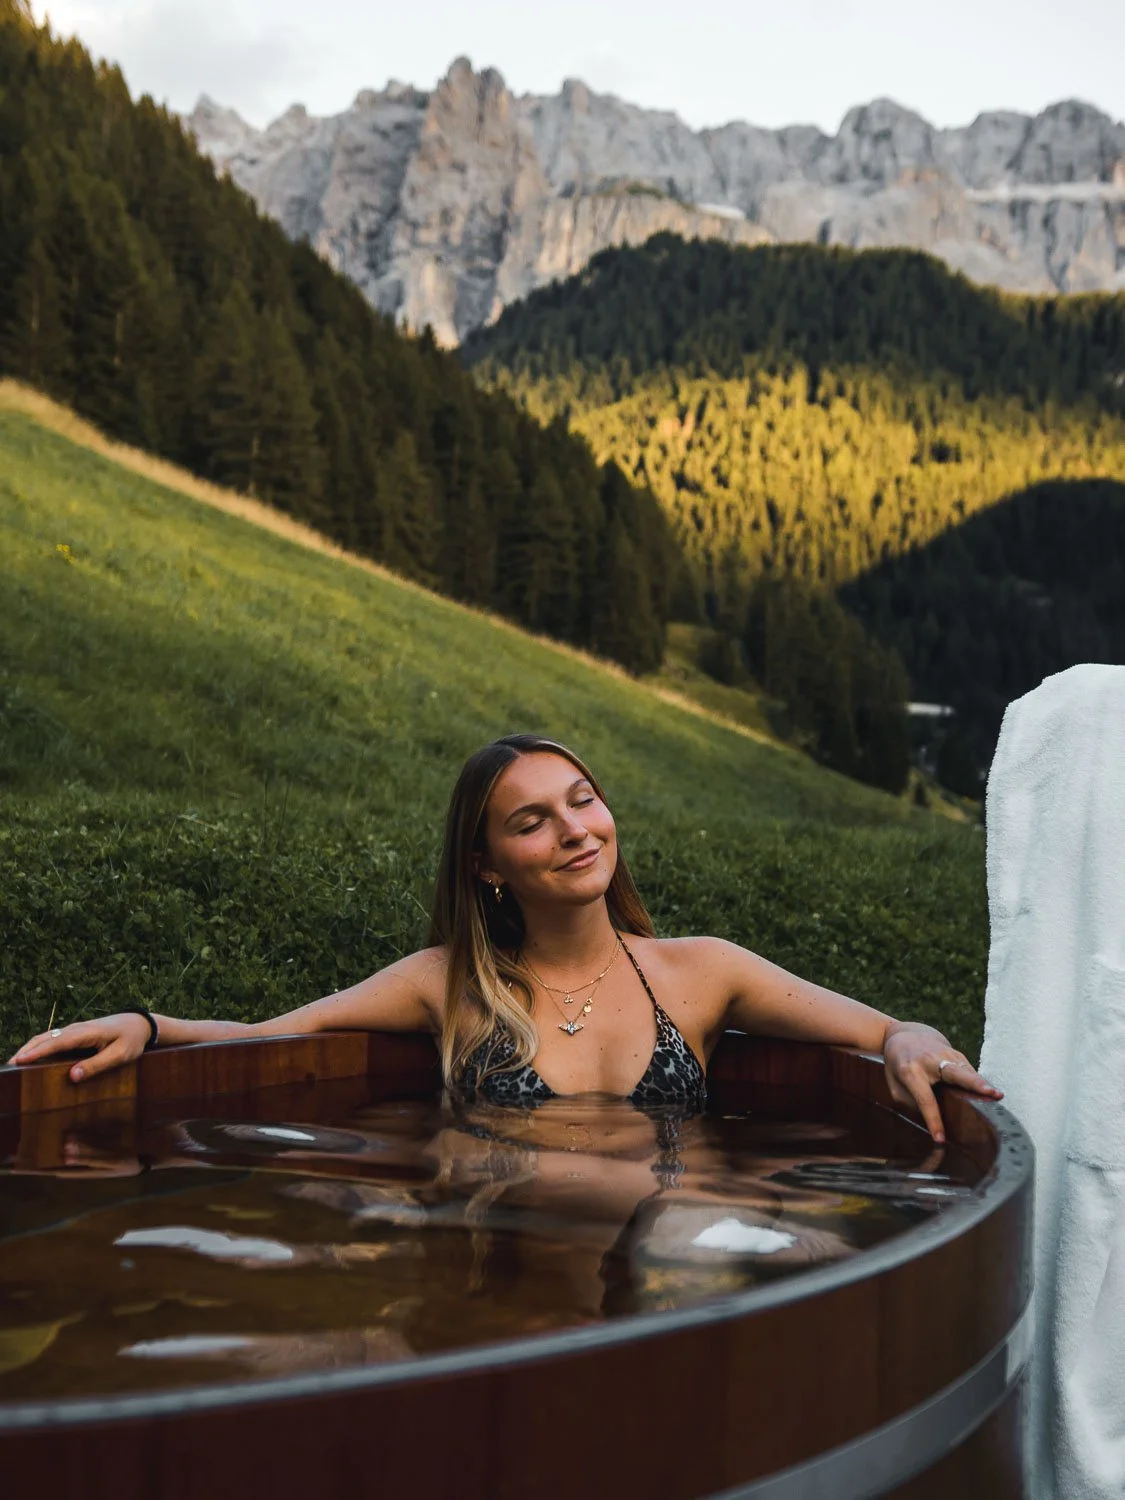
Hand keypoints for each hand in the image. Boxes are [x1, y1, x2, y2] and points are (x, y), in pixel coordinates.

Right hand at [7, 1013, 152, 1082]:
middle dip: (25, 1051)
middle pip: (44, 1038)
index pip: (56, 1043)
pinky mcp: (75, 1034)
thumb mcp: (120, 1055)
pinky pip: (52, 1040)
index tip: (19, 1061)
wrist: (139, 1023)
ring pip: (46, 1038)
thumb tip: (73, 1076)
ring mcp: (74, 1030)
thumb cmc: (131, 1040)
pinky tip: (31, 1059)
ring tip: (14, 1064)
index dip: (36, 1053)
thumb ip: (97, 1065)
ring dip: (29, 1049)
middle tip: (9, 1067)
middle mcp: (76, 1029)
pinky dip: (38, 1047)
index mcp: (86, 1033)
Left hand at [883, 1024, 1002, 1143]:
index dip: (934, 1120)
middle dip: (974, 1084)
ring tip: (999, 1097)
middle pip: (956, 1074)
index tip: (940, 1139)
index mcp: (911, 1072)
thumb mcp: (895, 1085)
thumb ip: (910, 1101)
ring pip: (967, 1072)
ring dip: (983, 1085)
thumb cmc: (898, 1066)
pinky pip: (970, 1072)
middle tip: (992, 1094)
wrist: (904, 1035)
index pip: (926, 1099)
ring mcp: (946, 1055)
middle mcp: (930, 1061)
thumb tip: (932, 1123)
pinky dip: (979, 1083)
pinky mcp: (957, 1055)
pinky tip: (991, 1093)